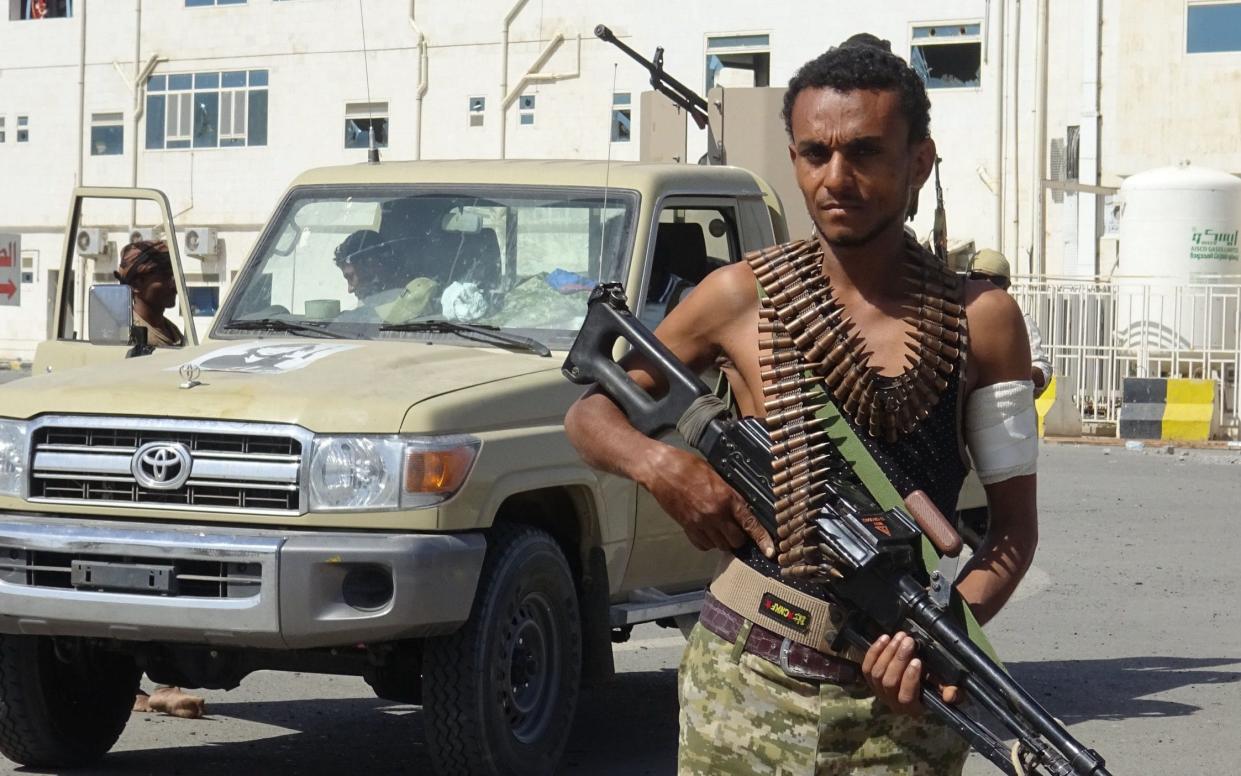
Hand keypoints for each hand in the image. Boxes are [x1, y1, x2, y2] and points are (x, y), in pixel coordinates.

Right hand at [642, 445, 774, 557]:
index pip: (749, 523)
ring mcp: (700, 523)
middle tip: (737, 529)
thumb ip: (729, 493)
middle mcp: (715, 514)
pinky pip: (703, 545)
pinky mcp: (686, 528)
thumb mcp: (716, 474)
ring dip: (724, 540)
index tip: (770, 551)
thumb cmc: (688, 466)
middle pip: (736, 541)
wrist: (660, 470)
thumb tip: (740, 507)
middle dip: (739, 538)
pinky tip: (707, 531)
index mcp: (726, 498)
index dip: (762, 539)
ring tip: (720, 528)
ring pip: (720, 545)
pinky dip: (708, 542)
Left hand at [861, 632, 959, 715]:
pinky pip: (866, 665)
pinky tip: (885, 638)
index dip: (910, 679)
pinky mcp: (869, 679)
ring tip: (900, 637)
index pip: (906, 697)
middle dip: (898, 660)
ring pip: (877, 672)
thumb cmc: (932, 685)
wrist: (914, 678)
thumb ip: (953, 693)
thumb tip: (950, 695)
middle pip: (889, 681)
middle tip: (909, 641)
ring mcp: (877, 690)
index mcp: (911, 707)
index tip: (918, 661)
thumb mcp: (945, 689)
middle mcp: (891, 702)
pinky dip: (874, 651)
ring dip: (888, 652)